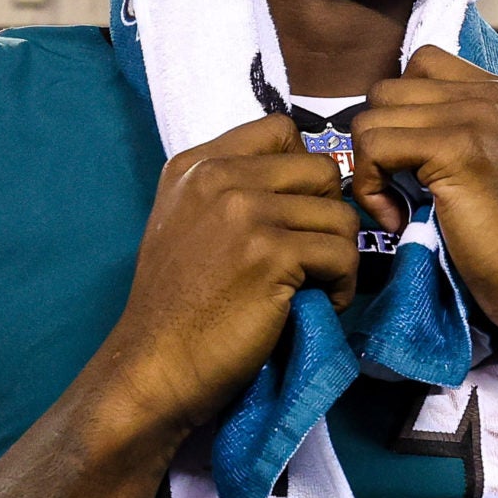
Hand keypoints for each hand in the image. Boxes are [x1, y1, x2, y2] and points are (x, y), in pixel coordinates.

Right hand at [97, 114, 357, 439]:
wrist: (154, 368)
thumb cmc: (177, 308)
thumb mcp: (187, 224)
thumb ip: (233, 190)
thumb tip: (309, 180)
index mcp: (195, 165)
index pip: (281, 130)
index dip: (303, 173)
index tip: (296, 215)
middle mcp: (217, 177)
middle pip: (320, 169)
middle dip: (328, 216)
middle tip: (314, 256)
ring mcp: (243, 212)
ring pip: (340, 214)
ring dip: (339, 255)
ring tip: (315, 287)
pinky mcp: (269, 253)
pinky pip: (343, 253)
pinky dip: (342, 284)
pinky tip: (318, 304)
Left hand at [351, 47, 497, 343]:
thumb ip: (465, 135)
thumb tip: (398, 128)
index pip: (422, 65)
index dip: (400, 113)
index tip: (409, 164)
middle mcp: (497, 94)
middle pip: (389, 88)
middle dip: (378, 141)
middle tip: (396, 192)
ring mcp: (480, 116)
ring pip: (373, 115)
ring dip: (370, 167)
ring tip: (398, 209)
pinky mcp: (460, 149)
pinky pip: (374, 146)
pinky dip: (371, 189)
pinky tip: (398, 221)